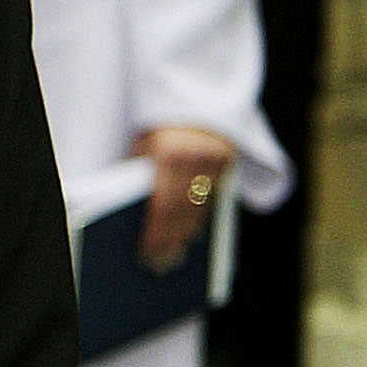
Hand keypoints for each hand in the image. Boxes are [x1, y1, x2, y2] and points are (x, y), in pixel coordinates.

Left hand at [134, 126, 233, 274]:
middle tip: (160, 265)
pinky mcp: (228, 165)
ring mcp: (216, 163)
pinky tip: (190, 236)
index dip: (156, 234)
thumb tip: (138, 215)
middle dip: (171, 241)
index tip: (147, 254)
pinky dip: (199, 220)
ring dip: (186, 236)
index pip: (163, 206)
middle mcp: (197, 160)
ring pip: (200, 209)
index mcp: (171, 155)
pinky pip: (212, 200)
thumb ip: (145, 177)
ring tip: (174, 256)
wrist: (195, 102)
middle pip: (183, 213)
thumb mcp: (144, 147)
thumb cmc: (160, 128)